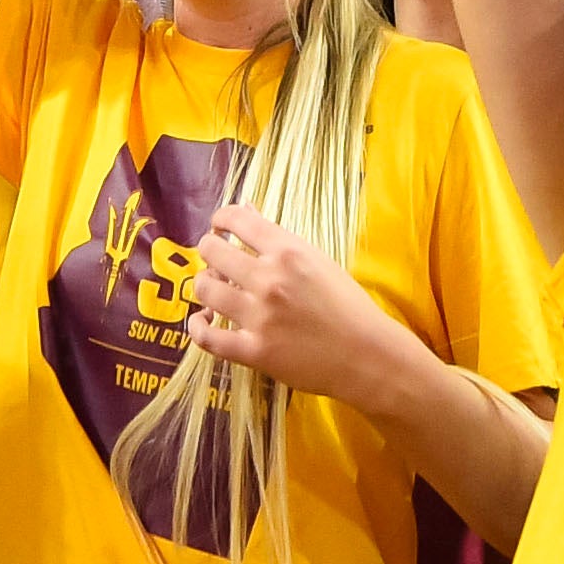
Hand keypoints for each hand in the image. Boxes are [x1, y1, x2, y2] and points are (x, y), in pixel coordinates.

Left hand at [185, 204, 404, 411]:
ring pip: (205, 289)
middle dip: (209, 250)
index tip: (220, 226)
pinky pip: (208, 338)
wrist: (365, 354)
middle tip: (216, 259)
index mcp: (288, 251)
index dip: (221, 218)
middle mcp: (269, 279)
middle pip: (212, 251)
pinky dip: (198, 327)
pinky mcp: (254, 351)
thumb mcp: (317, 259)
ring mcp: (259, 316)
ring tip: (214, 288)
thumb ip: (278, 237)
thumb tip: (245, 209)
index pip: (237, 219)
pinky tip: (202, 321)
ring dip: (204, 285)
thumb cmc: (347, 304)